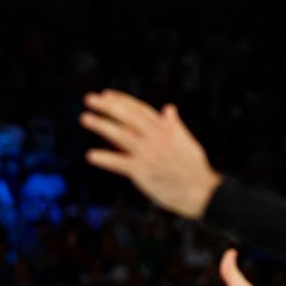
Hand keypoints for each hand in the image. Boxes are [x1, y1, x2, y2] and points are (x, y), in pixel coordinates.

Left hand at [81, 91, 220, 217]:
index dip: (122, 101)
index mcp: (166, 128)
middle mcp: (156, 137)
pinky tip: (91, 155)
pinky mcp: (143, 172)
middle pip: (127, 117)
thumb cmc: (194, 168)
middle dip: (107, 106)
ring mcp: (148, 153)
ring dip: (101, 125)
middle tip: (89, 99)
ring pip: (120, 135)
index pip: (139, 109)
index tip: (106, 95)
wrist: (201, 191)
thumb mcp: (187, 141)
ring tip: (84, 118)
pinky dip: (105, 159)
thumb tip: (169, 108)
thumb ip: (174, 126)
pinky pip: (120, 163)